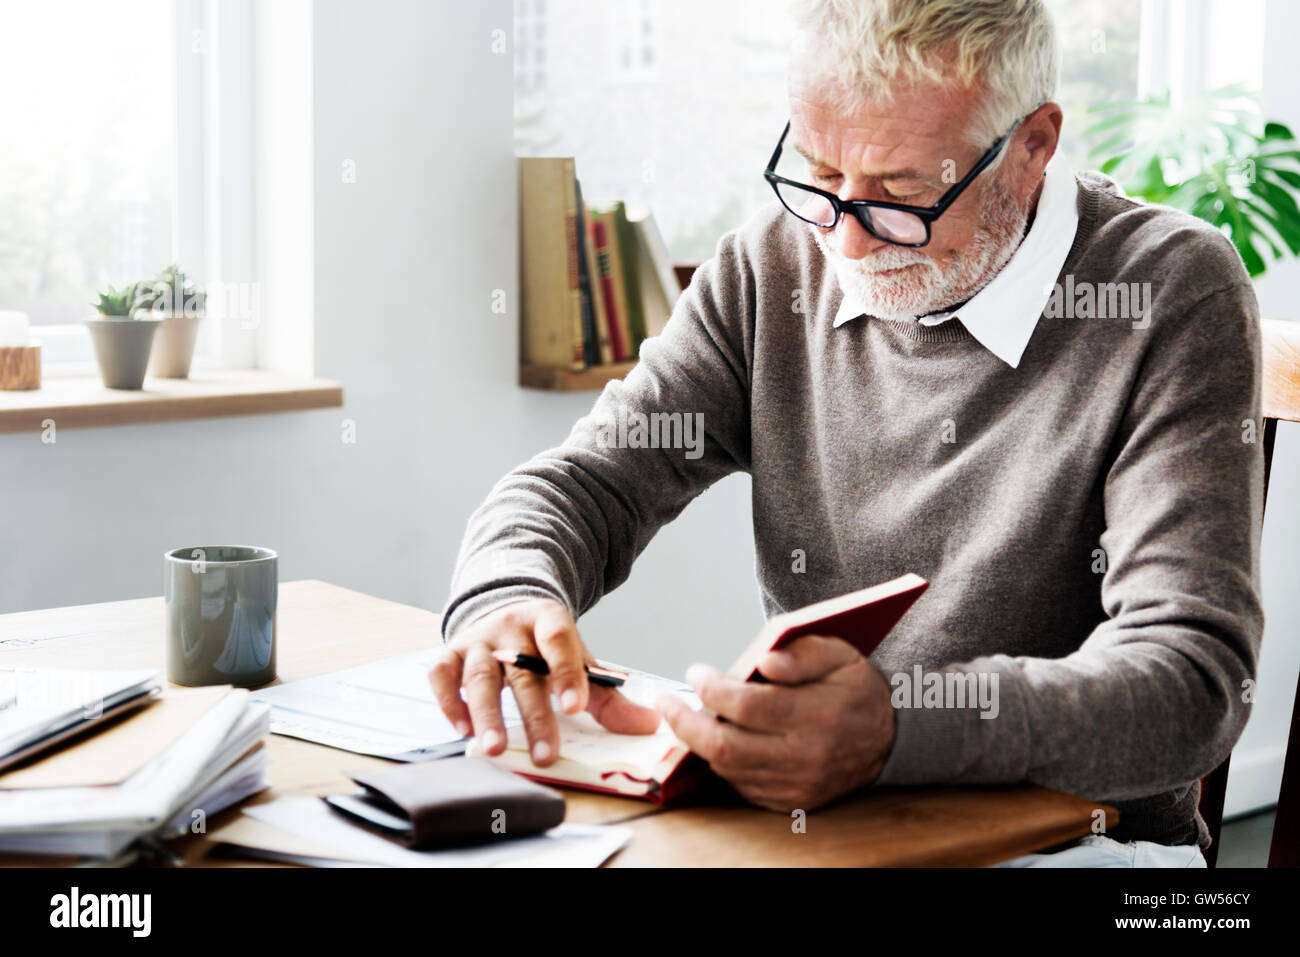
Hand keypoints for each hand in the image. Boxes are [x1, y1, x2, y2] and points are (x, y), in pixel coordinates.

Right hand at [429, 599, 660, 766]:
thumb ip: (609, 696)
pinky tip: (461, 728)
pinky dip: (449, 701)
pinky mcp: (450, 652)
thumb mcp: (579, 662)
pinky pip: (441, 674)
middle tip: (545, 753)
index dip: (567, 671)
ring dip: (487, 713)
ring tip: (495, 748)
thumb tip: (650, 724)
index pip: (558, 640)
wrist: (505, 612)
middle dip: (534, 714)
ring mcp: (478, 640)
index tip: (577, 707)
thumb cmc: (546, 648)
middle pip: (522, 671)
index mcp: (548, 619)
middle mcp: (510, 627)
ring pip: (479, 676)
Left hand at [656, 634, 896, 811]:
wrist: (889, 739)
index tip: (695, 672)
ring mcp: (796, 785)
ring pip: (728, 769)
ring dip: (699, 742)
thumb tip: (764, 660)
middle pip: (726, 746)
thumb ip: (803, 653)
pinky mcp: (790, 802)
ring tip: (686, 715)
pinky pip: (741, 785)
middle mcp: (805, 757)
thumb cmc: (856, 689)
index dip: (712, 689)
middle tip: (666, 702)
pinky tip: (714, 738)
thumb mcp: (840, 654)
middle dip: (686, 723)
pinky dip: (721, 762)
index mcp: (817, 715)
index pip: (747, 706)